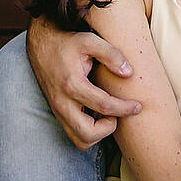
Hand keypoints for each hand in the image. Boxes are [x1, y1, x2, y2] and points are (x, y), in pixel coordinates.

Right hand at [26, 16, 142, 148]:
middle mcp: (62, 102)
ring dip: (98, 133)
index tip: (137, 106)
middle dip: (108, 128)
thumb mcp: (90, 40)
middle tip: (118, 112)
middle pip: (88, 134)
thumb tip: (128, 73)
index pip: (104, 106)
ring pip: (80, 140)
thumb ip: (111, 54)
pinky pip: (74, 134)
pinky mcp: (57, 113)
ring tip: (107, 114)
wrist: (42, 45)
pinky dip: (88, 131)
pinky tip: (97, 113)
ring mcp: (58, 111)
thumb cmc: (68, 42)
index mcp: (72, 84)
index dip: (125, 109)